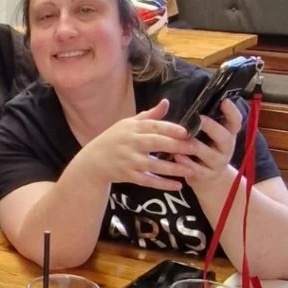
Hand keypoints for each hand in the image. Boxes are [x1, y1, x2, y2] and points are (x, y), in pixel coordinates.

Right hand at [79, 98, 198, 191]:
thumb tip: (166, 102)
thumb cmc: (114, 139)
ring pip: (154, 165)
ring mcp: (129, 161)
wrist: (93, 161)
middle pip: (155, 144)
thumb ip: (149, 116)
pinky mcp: (128, 176)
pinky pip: (148, 181)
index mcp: (132, 128)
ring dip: (172, 168)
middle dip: (176, 146)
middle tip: (195, 148)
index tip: (186, 131)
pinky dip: (162, 184)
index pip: (153, 126)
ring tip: (191, 170)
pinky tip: (177, 185)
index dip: (170, 128)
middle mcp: (131, 144)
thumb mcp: (127, 124)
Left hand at [173, 98, 240, 190]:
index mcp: (228, 134)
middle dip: (211, 127)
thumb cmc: (205, 149)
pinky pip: (196, 169)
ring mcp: (218, 163)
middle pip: (224, 137)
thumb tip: (186, 101)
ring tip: (182, 137)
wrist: (210, 179)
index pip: (236, 122)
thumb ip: (201, 121)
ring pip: (208, 153)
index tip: (224, 101)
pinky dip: (186, 162)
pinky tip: (176, 155)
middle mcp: (226, 148)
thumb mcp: (207, 135)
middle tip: (199, 118)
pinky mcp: (207, 175)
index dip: (232, 112)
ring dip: (194, 145)